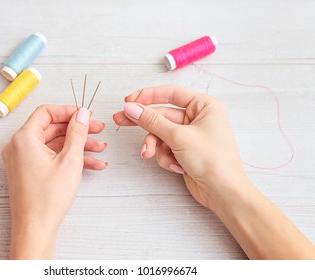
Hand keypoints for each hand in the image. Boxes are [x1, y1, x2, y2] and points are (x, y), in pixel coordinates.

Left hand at [2, 105, 106, 258]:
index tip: (85, 115)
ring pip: (55, 144)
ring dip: (78, 145)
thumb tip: (82, 114)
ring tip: (100, 148)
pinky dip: (70, 158)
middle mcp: (20, 146)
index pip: (46, 112)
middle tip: (98, 129)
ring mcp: (24, 159)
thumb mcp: (70, 160)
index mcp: (25, 138)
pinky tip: (93, 164)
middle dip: (78, 130)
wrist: (36, 228)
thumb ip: (77, 133)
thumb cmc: (47, 198)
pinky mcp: (30, 170)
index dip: (68, 111)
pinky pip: (51, 157)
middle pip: (52, 128)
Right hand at [113, 85, 245, 209]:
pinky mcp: (185, 151)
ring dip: (154, 145)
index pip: (170, 94)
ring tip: (148, 154)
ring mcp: (190, 136)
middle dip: (144, 123)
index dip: (148, 96)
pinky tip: (175, 166)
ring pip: (160, 134)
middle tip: (120, 120)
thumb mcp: (178, 136)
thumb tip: (131, 108)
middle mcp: (198, 118)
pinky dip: (165, 157)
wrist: (222, 192)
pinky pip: (165, 148)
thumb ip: (152, 121)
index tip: (129, 101)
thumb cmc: (212, 160)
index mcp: (204, 106)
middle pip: (162, 115)